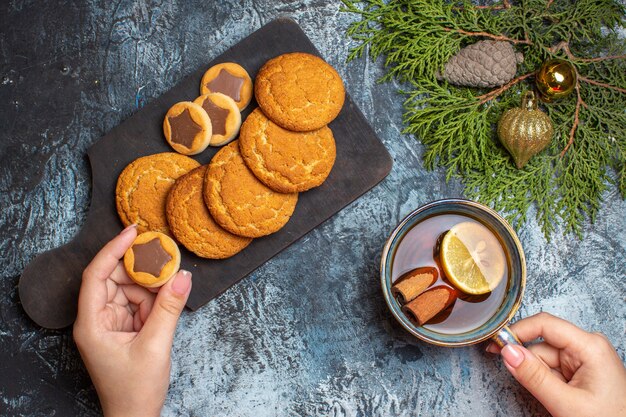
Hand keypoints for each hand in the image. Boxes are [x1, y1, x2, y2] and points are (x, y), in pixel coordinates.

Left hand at [73, 225, 191, 416]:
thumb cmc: (135, 391)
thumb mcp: (156, 346)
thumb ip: (169, 308)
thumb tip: (183, 276)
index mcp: (92, 324)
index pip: (97, 275)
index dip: (113, 250)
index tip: (133, 232)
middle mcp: (97, 320)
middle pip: (115, 279)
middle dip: (140, 267)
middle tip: (164, 253)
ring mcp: (111, 324)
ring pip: (130, 290)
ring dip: (152, 285)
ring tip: (172, 278)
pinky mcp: (125, 329)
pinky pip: (139, 303)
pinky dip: (155, 299)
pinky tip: (169, 295)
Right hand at [487, 312, 625, 416]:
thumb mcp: (566, 403)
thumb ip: (534, 376)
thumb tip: (508, 351)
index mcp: (589, 345)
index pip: (544, 324)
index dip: (517, 331)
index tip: (495, 344)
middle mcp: (587, 346)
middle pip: (541, 344)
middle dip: (530, 365)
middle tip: (525, 383)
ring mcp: (584, 358)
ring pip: (544, 359)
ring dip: (540, 378)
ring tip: (555, 400)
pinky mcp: (580, 370)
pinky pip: (552, 369)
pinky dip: (547, 382)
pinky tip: (557, 397)